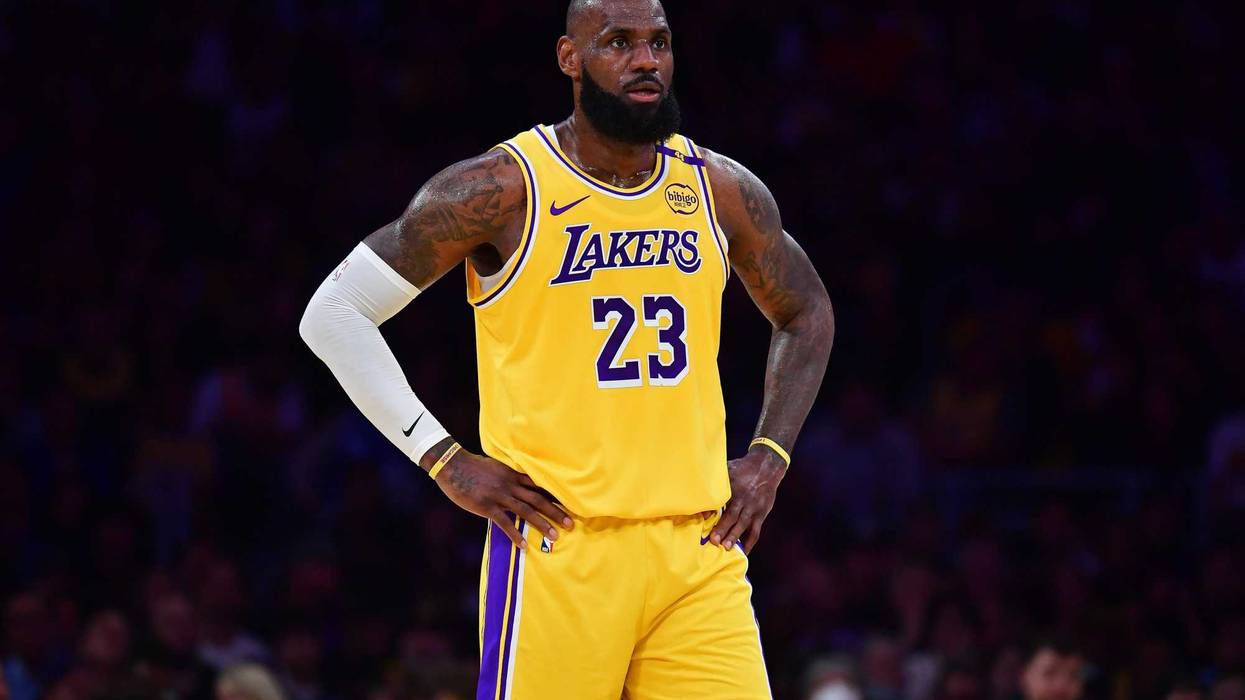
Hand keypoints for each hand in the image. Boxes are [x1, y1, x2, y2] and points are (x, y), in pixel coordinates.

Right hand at [434, 448, 572, 548]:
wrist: (452, 465)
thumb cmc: (473, 466)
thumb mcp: (496, 466)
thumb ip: (510, 475)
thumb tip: (520, 482)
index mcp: (513, 474)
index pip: (540, 486)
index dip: (555, 495)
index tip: (570, 504)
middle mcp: (510, 485)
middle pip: (538, 499)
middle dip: (556, 512)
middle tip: (571, 524)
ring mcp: (499, 496)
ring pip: (526, 511)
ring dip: (542, 524)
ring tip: (555, 536)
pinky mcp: (487, 506)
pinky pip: (505, 522)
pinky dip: (515, 534)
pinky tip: (524, 545)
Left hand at [709, 447, 785, 552]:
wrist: (766, 468)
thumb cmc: (742, 469)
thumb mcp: (728, 469)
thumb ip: (716, 482)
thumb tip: (700, 496)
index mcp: (734, 487)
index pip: (722, 500)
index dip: (712, 509)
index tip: (703, 518)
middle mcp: (744, 499)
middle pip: (733, 515)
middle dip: (723, 528)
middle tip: (714, 540)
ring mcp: (754, 508)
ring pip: (744, 524)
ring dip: (735, 536)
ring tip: (726, 548)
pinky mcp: (762, 514)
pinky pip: (756, 531)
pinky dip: (750, 542)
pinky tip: (744, 551)